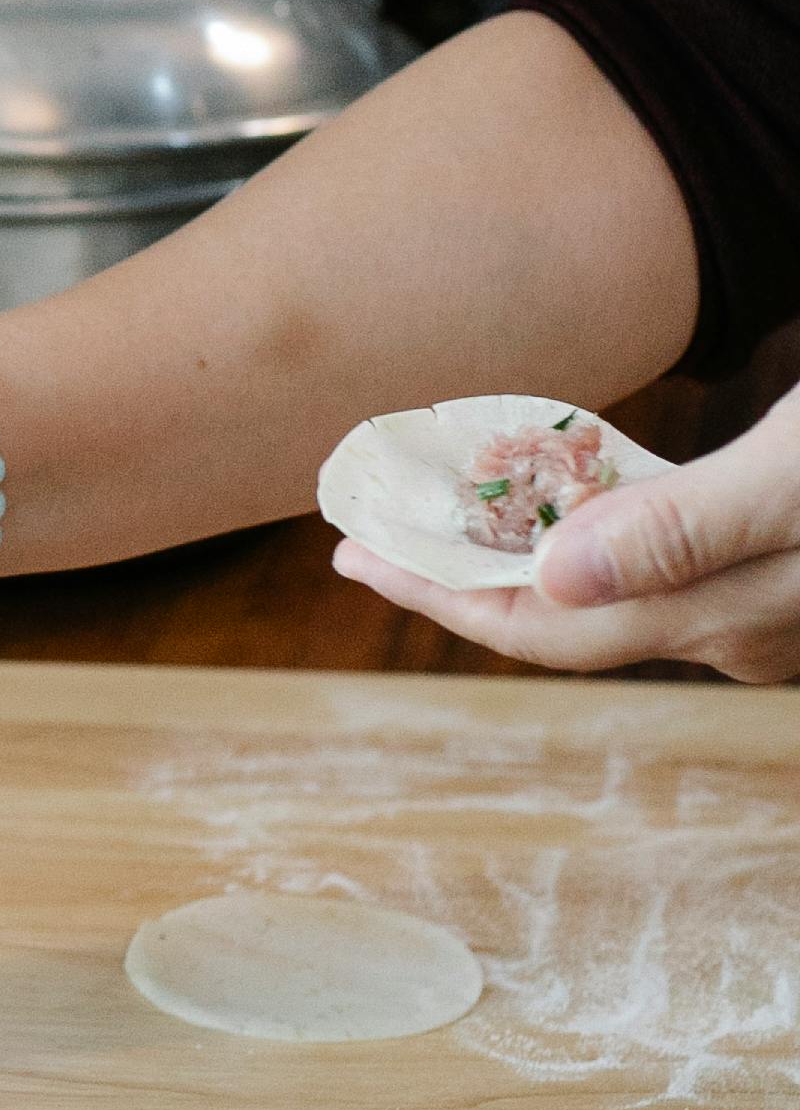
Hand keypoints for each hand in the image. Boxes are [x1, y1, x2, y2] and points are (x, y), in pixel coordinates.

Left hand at [332, 375, 799, 680]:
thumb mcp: (791, 481)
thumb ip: (685, 527)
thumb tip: (554, 576)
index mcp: (721, 617)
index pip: (545, 628)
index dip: (442, 595)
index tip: (353, 558)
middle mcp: (733, 625)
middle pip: (564, 613)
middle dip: (464, 573)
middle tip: (376, 528)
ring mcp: (760, 598)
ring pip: (612, 584)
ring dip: (528, 548)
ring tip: (449, 507)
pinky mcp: (779, 556)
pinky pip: (656, 554)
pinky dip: (599, 522)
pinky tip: (576, 488)